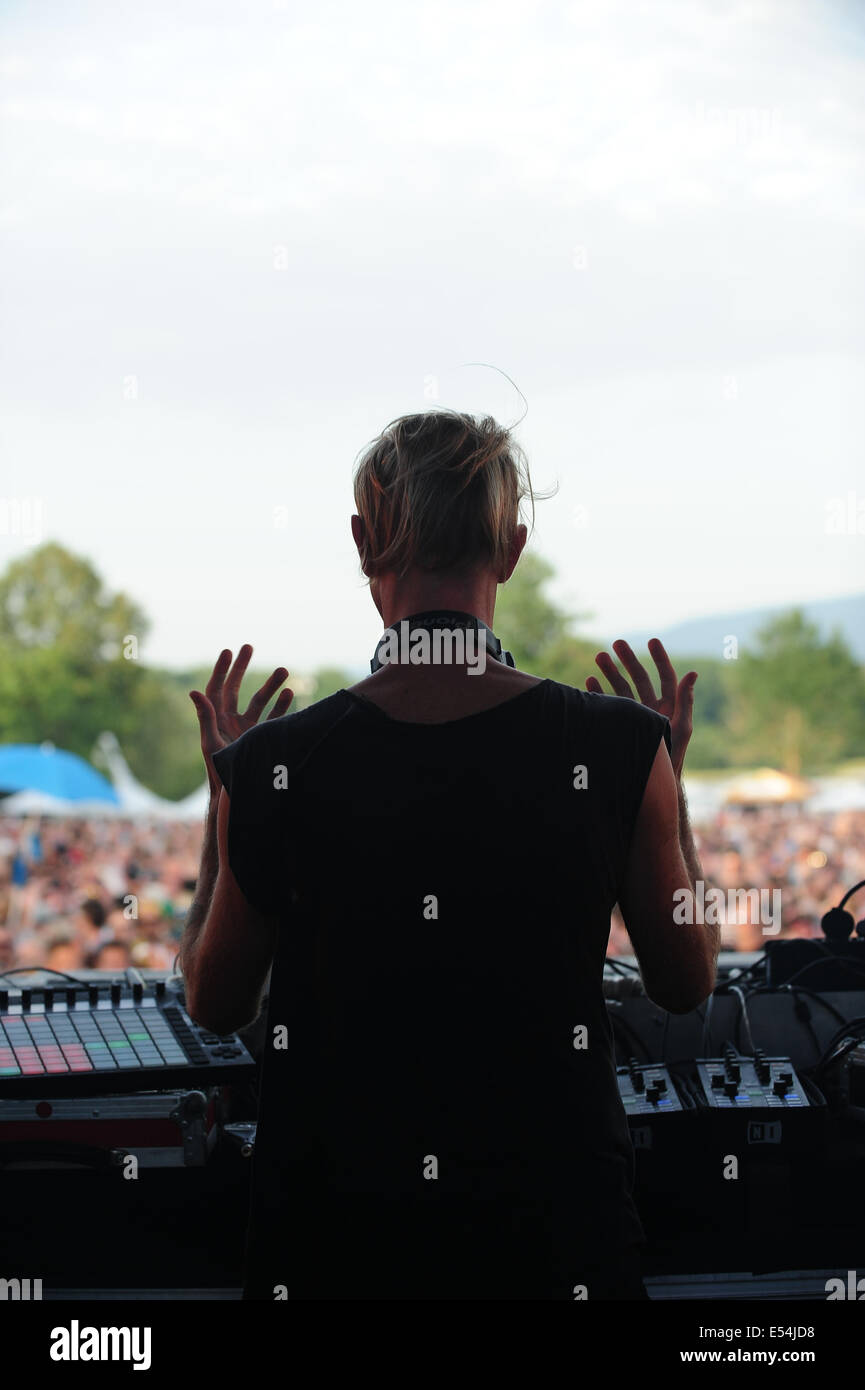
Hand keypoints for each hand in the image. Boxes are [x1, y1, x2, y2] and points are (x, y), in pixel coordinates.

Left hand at [190, 645, 292, 794]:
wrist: (236, 793)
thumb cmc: (220, 770)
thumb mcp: (211, 742)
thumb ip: (206, 717)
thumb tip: (195, 691)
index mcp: (214, 719)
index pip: (216, 689)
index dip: (221, 670)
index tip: (228, 651)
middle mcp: (229, 720)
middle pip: (234, 688)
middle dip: (241, 668)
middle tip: (248, 646)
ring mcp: (245, 728)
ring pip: (258, 700)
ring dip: (270, 685)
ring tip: (284, 670)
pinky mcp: (260, 736)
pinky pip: (271, 716)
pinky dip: (281, 705)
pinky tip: (289, 693)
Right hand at [585, 638, 696, 777]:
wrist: (652, 783)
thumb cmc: (671, 758)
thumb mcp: (681, 727)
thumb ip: (685, 701)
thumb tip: (693, 673)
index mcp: (669, 706)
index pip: (665, 676)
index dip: (660, 658)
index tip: (652, 641)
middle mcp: (651, 707)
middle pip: (640, 678)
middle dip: (628, 660)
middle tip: (616, 643)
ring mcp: (634, 716)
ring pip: (621, 688)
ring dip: (610, 672)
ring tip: (599, 656)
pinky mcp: (620, 725)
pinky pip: (608, 705)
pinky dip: (599, 692)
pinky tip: (589, 681)